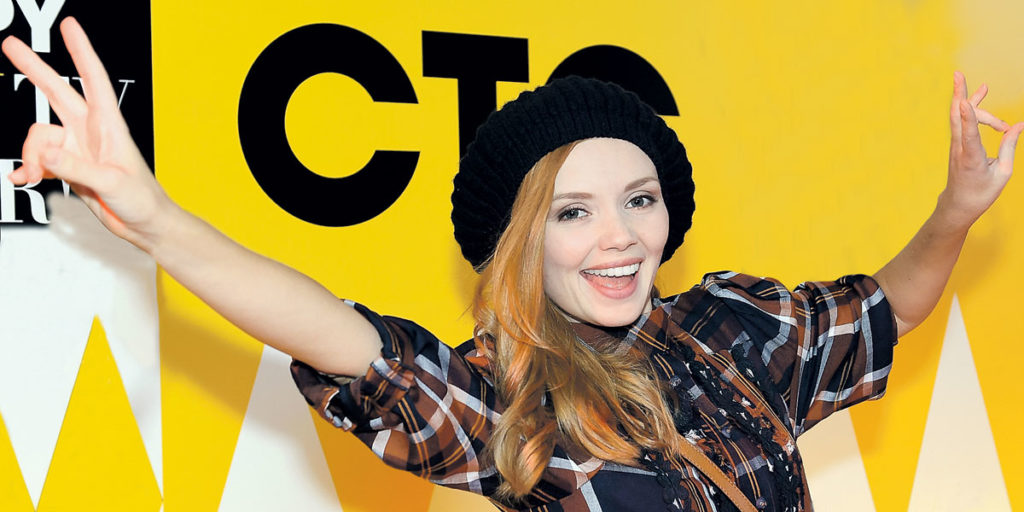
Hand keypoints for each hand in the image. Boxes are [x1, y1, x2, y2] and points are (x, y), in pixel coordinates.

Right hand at [2, 17, 174, 252]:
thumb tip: (48, 153)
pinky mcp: (68, 167)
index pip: (94, 79)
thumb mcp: (111, 183)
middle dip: (34, 69)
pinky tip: (23, 179)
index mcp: (109, 126)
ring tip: (38, 177)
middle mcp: (90, 132)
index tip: (70, 26)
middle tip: (9, 44)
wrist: (144, 225)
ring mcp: (77, 148)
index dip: (81, 51)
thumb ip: (78, 168)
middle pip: (57, 92)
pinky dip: (28, 168)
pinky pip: (38, 159)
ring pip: (39, 137)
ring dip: (32, 156)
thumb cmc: (143, 201)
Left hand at [941, 71, 1023, 229]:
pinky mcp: (957, 143)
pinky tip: (978, 93)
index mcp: (971, 158)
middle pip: (957, 118)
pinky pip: (960, 120)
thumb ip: (1009, 147)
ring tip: (961, 76)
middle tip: (966, 77)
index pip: (969, 135)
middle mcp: (959, 148)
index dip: (968, 119)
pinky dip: (968, 106)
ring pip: (956, 116)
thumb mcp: (1002, 173)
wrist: (958, 204)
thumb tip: (1019, 125)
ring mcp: (955, 145)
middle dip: (961, 95)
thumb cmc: (981, 192)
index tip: (965, 104)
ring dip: (963, 95)